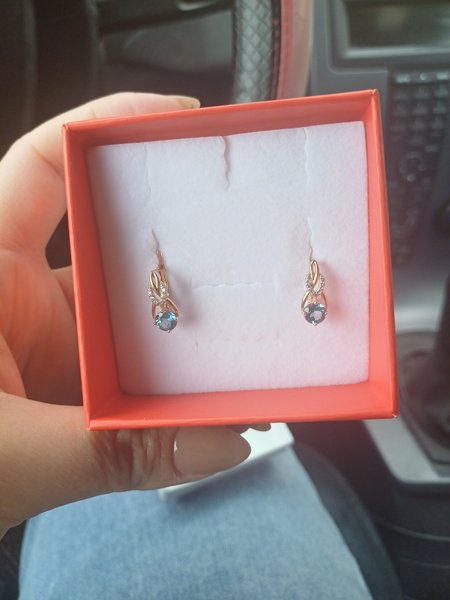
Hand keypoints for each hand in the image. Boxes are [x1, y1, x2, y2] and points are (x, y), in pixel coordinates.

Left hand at [0, 93, 251, 535]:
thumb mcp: (3, 455)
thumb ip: (107, 452)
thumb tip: (217, 443)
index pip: (45, 166)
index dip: (110, 124)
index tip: (184, 118)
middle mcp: (14, 296)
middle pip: (106, 243)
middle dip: (175, 245)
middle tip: (242, 249)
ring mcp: (42, 343)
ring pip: (123, 319)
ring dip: (175, 337)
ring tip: (238, 348)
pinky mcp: (60, 386)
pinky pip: (123, 373)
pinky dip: (162, 389)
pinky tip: (202, 406)